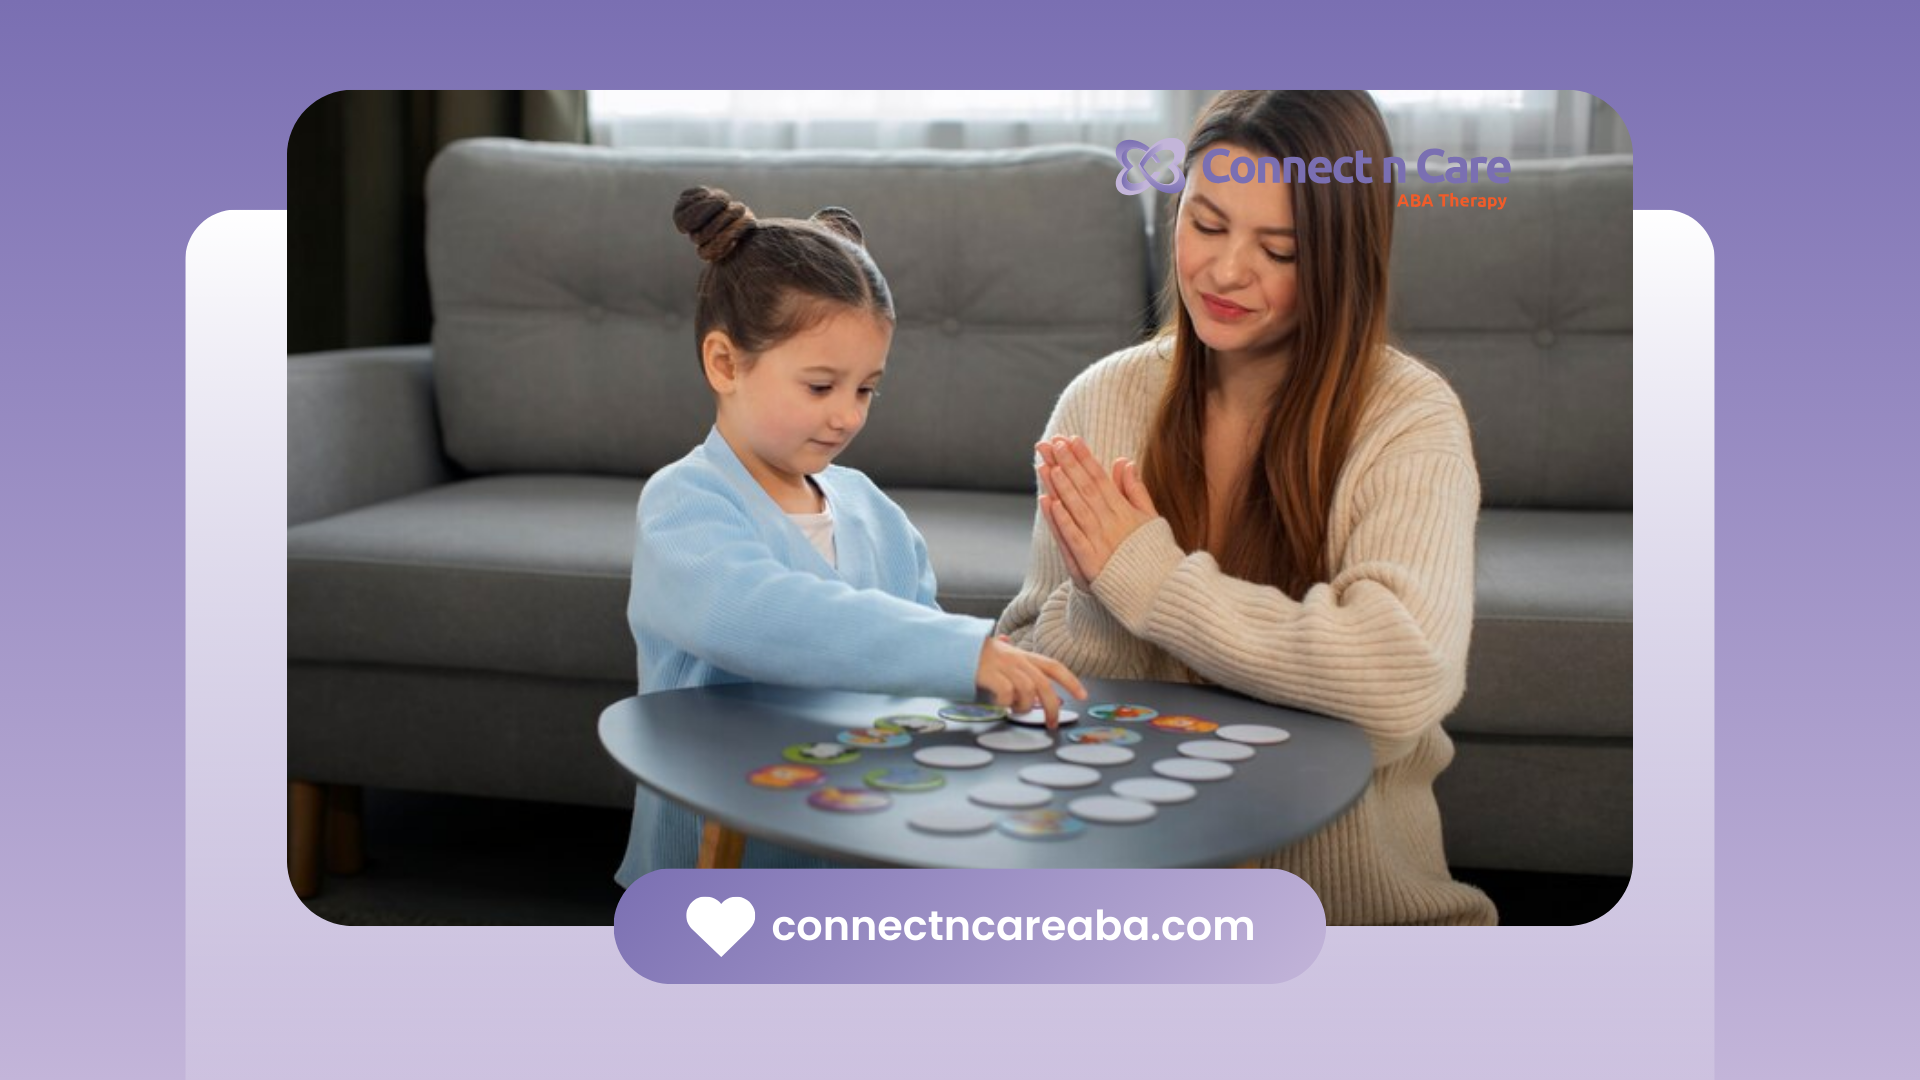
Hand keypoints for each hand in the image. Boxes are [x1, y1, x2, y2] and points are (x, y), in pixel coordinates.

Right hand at [975, 635, 1087, 732]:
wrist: (954, 647)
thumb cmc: (978, 657)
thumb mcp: (1001, 660)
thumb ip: (1019, 670)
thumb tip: (1034, 685)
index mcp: (1023, 656)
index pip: (1054, 666)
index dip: (1071, 680)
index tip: (1083, 696)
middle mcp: (1017, 660)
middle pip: (1044, 685)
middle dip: (1052, 707)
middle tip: (1052, 723)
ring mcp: (1003, 666)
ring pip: (1027, 690)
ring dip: (1023, 705)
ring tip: (1014, 709)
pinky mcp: (989, 674)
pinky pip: (1006, 693)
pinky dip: (1004, 702)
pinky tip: (998, 702)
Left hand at [1036, 435, 1160, 585]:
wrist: (1160, 592)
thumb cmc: (1153, 554)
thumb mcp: (1150, 518)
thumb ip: (1136, 490)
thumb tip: (1124, 462)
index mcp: (1125, 511)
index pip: (1101, 479)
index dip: (1085, 458)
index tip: (1072, 440)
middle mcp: (1112, 523)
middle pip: (1086, 488)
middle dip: (1068, 464)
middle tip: (1053, 443)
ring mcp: (1101, 542)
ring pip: (1078, 509)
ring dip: (1062, 486)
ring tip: (1048, 465)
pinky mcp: (1091, 563)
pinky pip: (1075, 538)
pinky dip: (1063, 521)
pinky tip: (1051, 503)